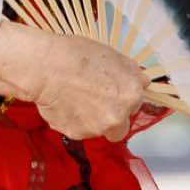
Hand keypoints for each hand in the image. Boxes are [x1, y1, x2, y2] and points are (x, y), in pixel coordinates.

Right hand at [0, 22, 142, 142]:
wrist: (45, 67)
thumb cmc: (77, 55)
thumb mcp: (112, 54)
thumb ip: (131, 71)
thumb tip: (143, 81)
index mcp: (131, 95)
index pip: (136, 104)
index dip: (122, 98)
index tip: (111, 92)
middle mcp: (118, 117)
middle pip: (120, 126)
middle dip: (110, 117)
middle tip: (94, 101)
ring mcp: (96, 128)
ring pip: (97, 129)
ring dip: (90, 119)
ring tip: (74, 98)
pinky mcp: (75, 134)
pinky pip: (77, 130)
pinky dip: (72, 120)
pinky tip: (63, 103)